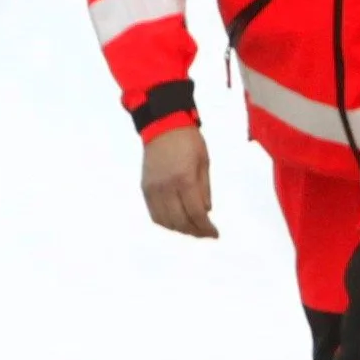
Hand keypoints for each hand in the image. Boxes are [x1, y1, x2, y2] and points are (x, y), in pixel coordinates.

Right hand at [140, 124, 218, 239]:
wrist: (163, 125)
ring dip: (181, 229)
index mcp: (185, 179)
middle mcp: (167, 187)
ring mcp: (154, 189)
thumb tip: (206, 212)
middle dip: (195, 231)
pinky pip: (154, 214)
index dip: (206, 228)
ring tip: (192, 228)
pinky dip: (166, 222)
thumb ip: (205, 189)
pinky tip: (176, 222)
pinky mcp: (145, 189)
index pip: (196, 213)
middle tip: (205, 233)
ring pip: (166, 221)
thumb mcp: (204, 162)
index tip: (214, 234)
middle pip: (180, 221)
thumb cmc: (188, 141)